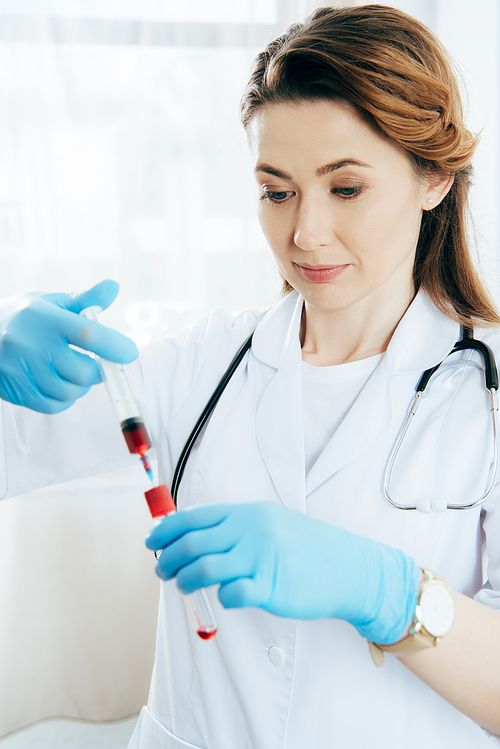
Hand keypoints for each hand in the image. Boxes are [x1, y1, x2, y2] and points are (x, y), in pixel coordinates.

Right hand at [0, 279, 137, 412]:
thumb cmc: (23, 317)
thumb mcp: (50, 302)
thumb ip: (85, 299)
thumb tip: (113, 287)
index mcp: (45, 318)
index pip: (87, 334)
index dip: (114, 346)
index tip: (129, 352)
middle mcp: (31, 344)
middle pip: (83, 372)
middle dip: (99, 371)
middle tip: (99, 363)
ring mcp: (21, 370)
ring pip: (70, 392)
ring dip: (82, 386)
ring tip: (76, 371)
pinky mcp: (16, 390)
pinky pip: (53, 405)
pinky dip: (65, 399)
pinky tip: (61, 384)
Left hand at [145, 502, 421, 644]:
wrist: (349, 568)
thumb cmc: (306, 548)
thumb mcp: (271, 523)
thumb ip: (236, 528)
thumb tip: (193, 537)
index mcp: (248, 513)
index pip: (194, 518)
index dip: (166, 532)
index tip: (152, 543)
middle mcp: (251, 531)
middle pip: (192, 544)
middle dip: (167, 559)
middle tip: (161, 571)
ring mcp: (262, 558)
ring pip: (203, 568)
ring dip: (184, 580)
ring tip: (183, 586)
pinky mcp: (272, 587)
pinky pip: (232, 594)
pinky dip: (221, 598)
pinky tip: (225, 598)